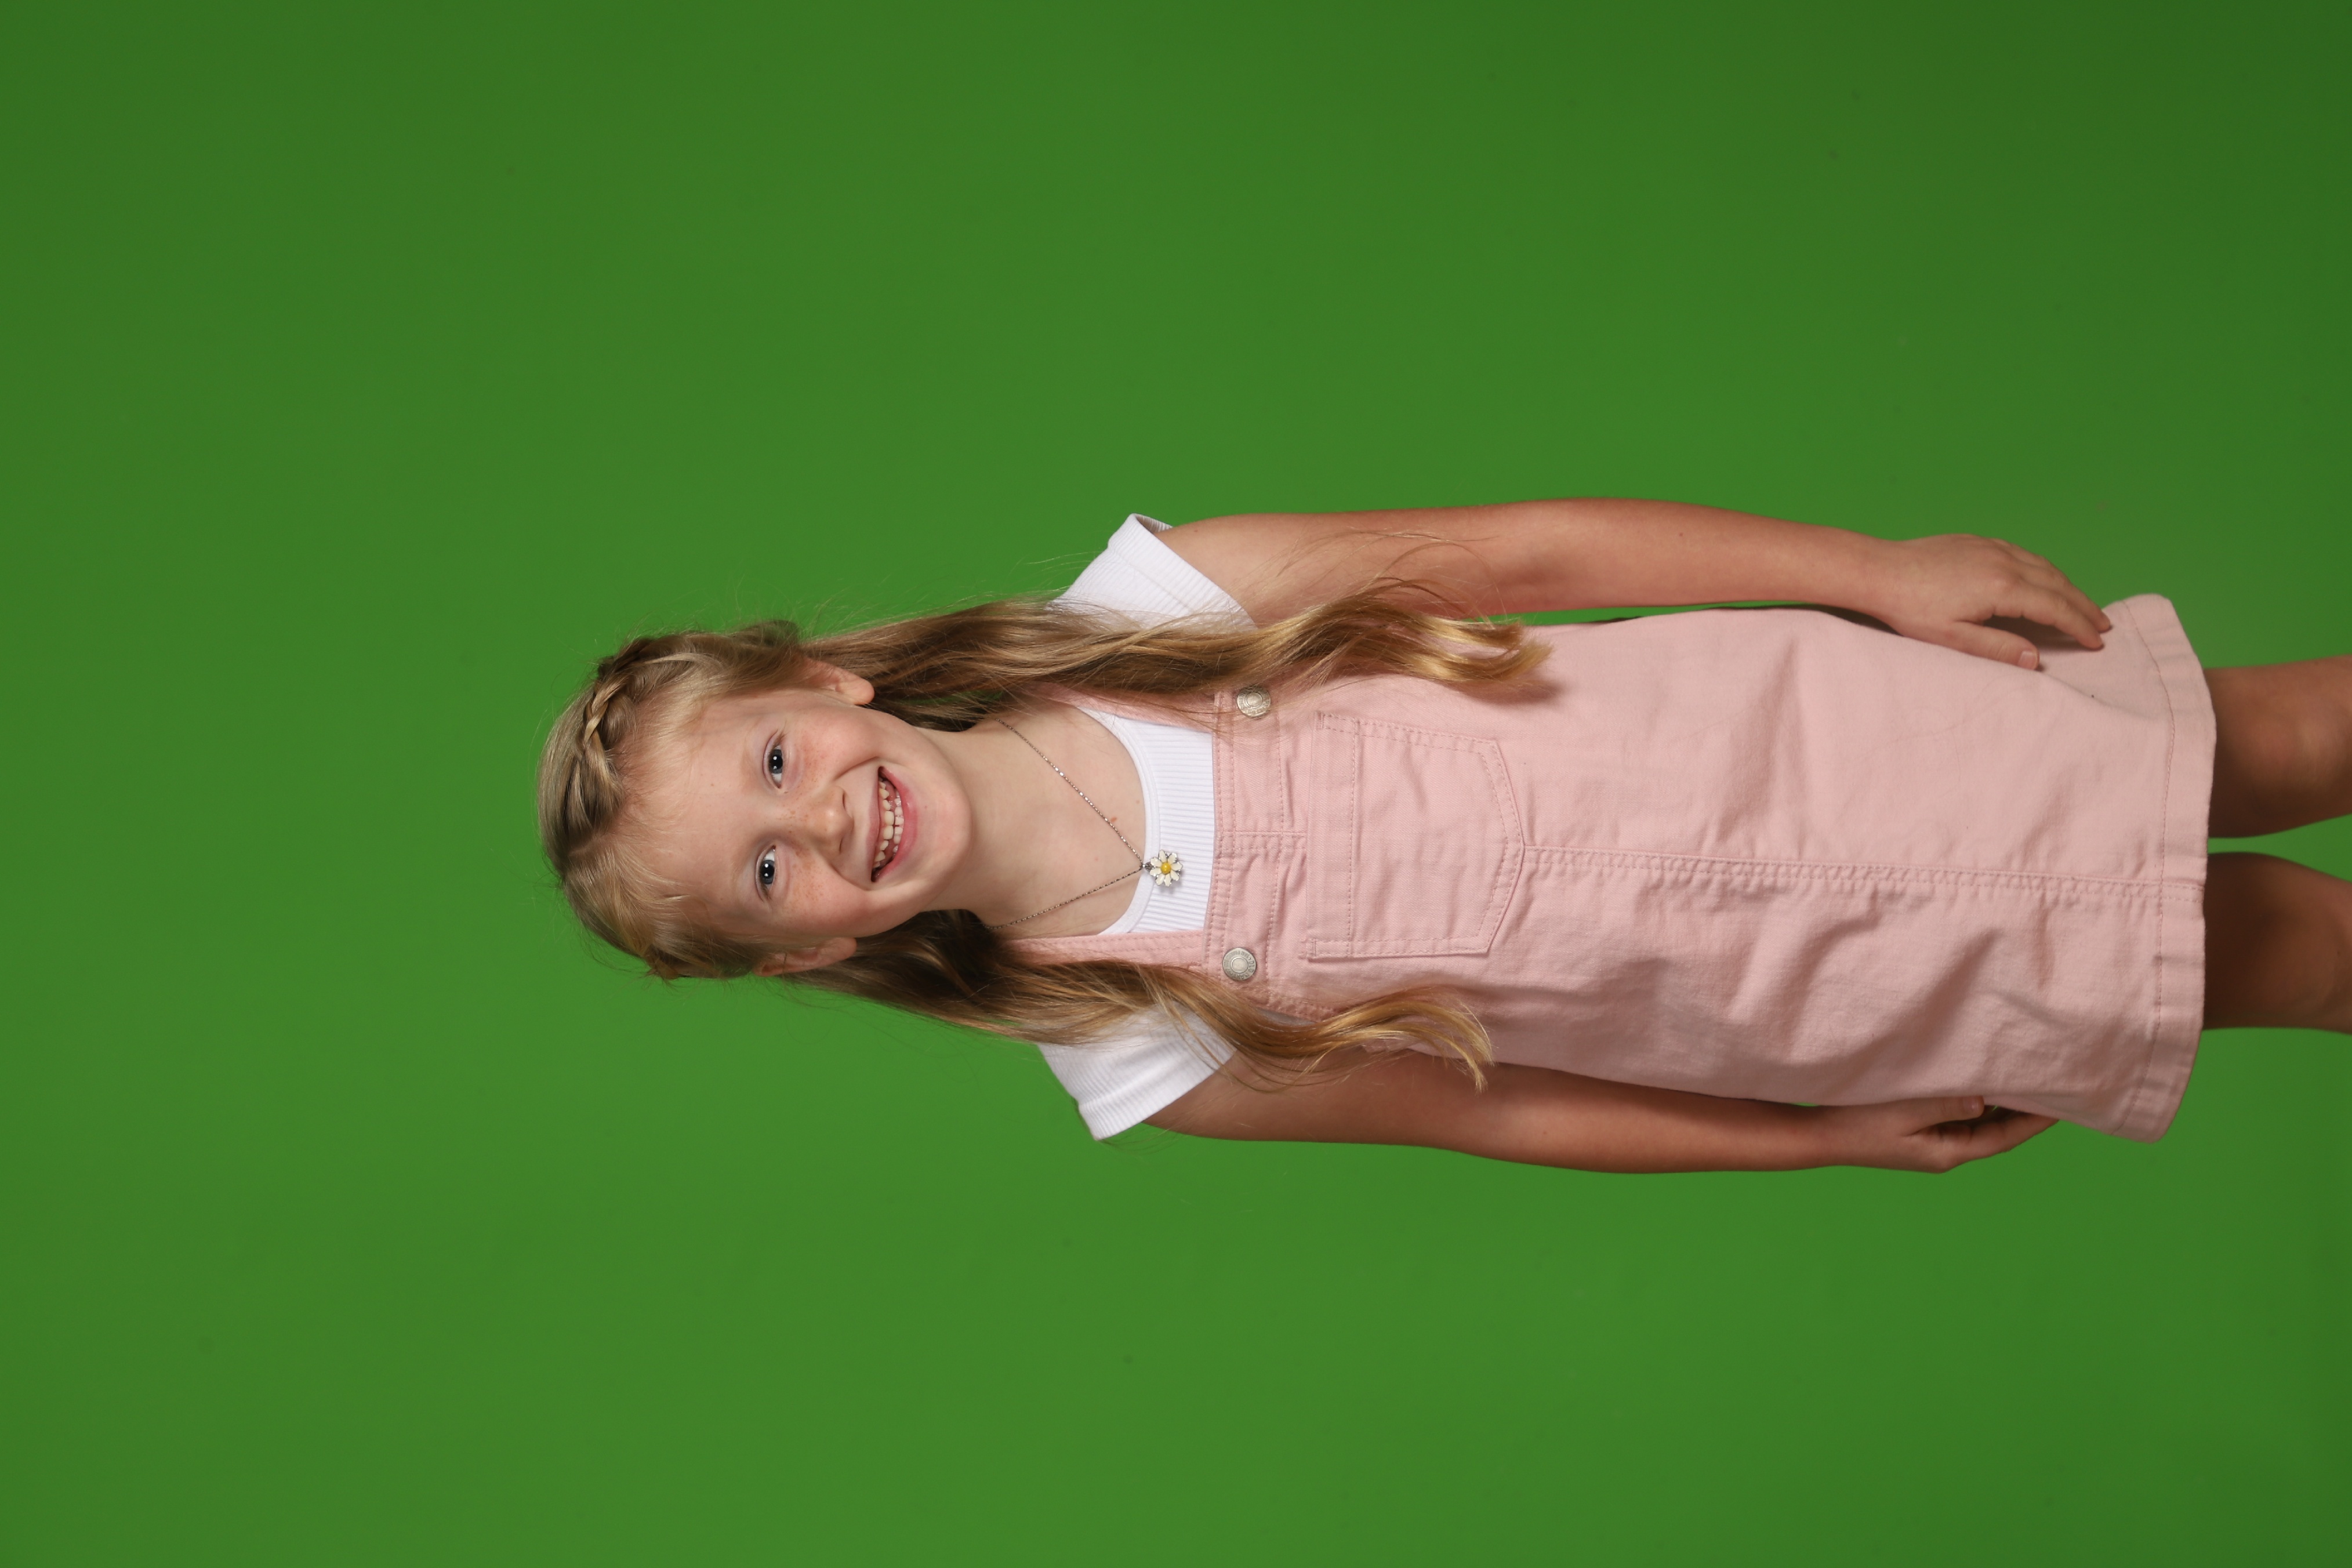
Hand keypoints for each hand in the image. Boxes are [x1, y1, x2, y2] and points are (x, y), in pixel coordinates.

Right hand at [1818, 1095, 2058, 1172]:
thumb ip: (1943, 1104)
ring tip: (2029, 1081)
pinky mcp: (1921, 1133)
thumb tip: (1984, 1100)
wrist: (1819, 1136)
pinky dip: (1979, 1102)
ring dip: (2004, 1105)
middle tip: (2056, 1085)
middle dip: (2026, 1112)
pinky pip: (1961, 1117)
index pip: (2003, 1137)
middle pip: (1998, 1132)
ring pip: (1981, 1124)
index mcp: (1947, 1152)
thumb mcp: (1901, 1112)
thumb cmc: (1856, 1124)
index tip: (2064, 1104)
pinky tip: (1986, 1085)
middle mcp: (1947, 1151)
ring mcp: (1934, 1143)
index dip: (2035, 1121)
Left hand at [1860, 535, 2110, 669]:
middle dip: (2083, 606)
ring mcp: (1992, 547)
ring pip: (2043, 566)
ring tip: (2081, 605)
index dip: (2079, 626)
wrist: (1879, 570)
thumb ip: (1997, 648)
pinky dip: (2044, 569)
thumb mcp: (1953, 638)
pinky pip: (2024, 554)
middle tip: (2103, 625)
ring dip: (2067, 586)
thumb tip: (2036, 659)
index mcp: (2002, 587)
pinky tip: (2045, 579)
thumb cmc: (1910, 608)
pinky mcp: (1978, 541)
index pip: (2054, 608)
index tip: (2096, 642)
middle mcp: (2004, 561)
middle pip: (2058, 584)